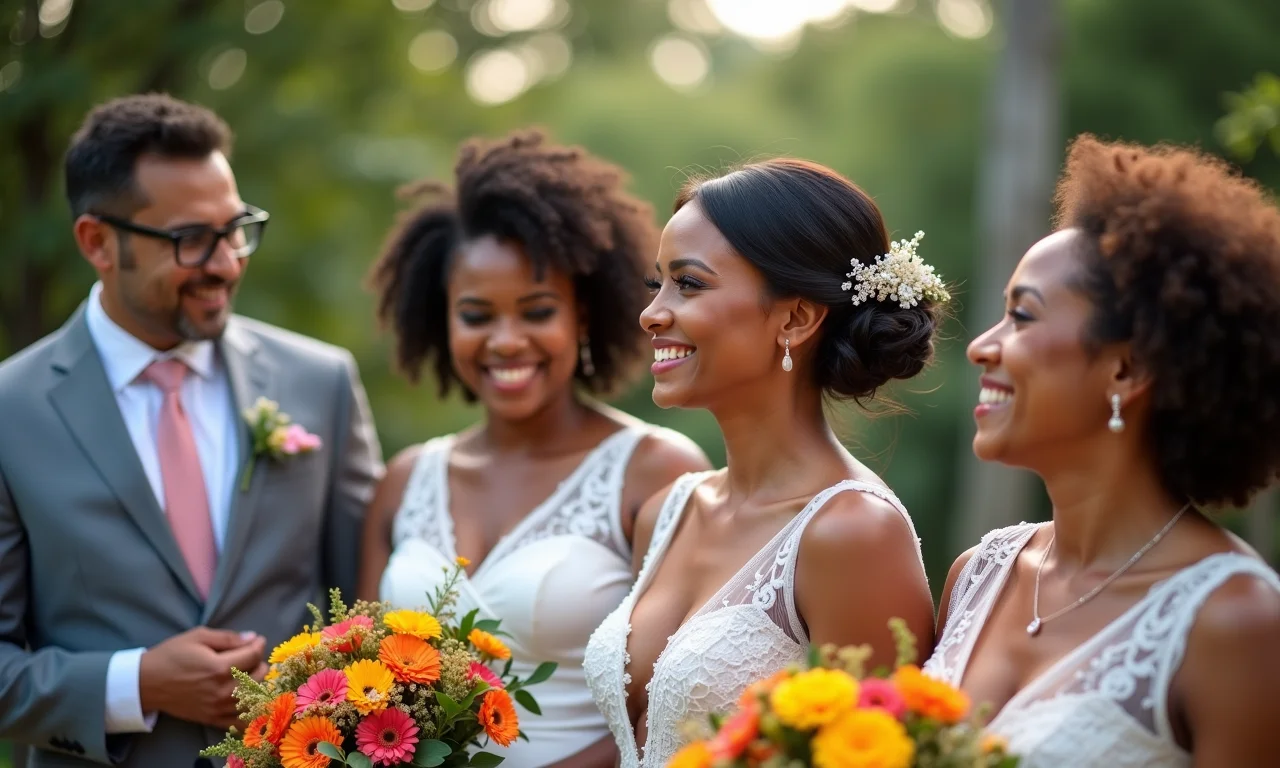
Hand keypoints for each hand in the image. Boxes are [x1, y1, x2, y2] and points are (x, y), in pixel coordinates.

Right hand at [138, 627, 266, 729]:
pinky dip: (251, 710)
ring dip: (257, 683)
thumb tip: (252, 638)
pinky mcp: (212, 719)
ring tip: (249, 673)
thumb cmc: (171, 655)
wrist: (146, 683)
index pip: (253, 655)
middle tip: (251, 655)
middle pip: (259, 676)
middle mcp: (222, 690)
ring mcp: (218, 708)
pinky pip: (241, 720)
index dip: (259, 644)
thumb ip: (228, 637)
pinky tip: (248, 697)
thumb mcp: (198, 637)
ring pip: (254, 697)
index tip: (257, 640)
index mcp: (219, 668)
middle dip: (259, 662)